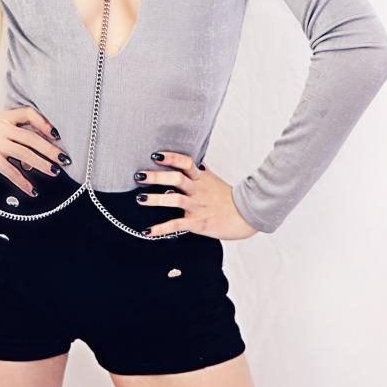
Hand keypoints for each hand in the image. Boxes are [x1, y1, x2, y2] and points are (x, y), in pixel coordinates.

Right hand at [0, 106, 71, 195]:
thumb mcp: (1, 131)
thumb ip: (20, 133)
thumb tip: (49, 148)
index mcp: (5, 117)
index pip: (29, 113)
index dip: (44, 122)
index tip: (57, 135)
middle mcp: (0, 127)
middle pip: (31, 137)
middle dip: (50, 149)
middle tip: (64, 159)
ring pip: (24, 154)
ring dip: (42, 165)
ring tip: (54, 172)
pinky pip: (12, 172)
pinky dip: (24, 183)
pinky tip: (33, 191)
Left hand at [134, 151, 258, 239]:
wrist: (247, 216)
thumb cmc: (229, 199)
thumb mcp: (214, 180)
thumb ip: (201, 171)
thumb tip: (194, 160)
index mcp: (202, 178)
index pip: (186, 162)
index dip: (170, 157)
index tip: (155, 155)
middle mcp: (198, 190)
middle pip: (177, 178)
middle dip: (156, 176)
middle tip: (138, 175)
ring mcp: (198, 207)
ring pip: (175, 199)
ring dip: (155, 199)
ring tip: (140, 198)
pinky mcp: (198, 223)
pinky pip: (177, 225)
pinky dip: (161, 229)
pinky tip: (148, 231)